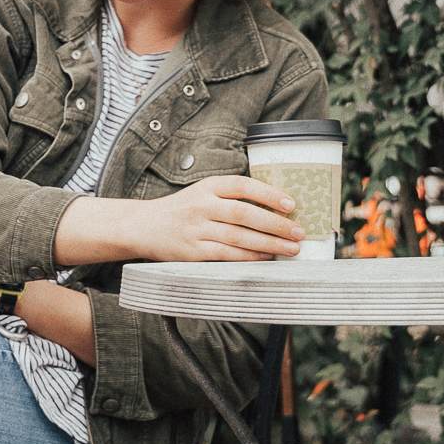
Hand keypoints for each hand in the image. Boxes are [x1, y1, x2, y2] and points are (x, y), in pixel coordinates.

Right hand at [130, 177, 302, 261]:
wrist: (143, 226)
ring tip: (291, 248)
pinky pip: (227, 254)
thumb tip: (275, 207)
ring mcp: (196, 229)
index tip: (291, 204)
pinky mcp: (193, 251)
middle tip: (299, 232)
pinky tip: (266, 257)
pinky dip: (249, 257)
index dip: (269, 194)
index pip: (243, 186)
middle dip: (276, 224)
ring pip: (239, 236)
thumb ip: (231, 196)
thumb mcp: (203, 193)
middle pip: (244, 213)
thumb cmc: (182, 210)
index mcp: (208, 186)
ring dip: (269, 243)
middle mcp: (202, 205)